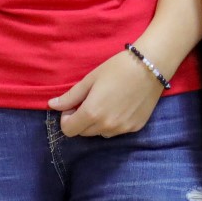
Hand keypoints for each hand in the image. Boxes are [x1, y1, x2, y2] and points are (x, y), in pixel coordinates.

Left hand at [49, 48, 164, 136]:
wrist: (150, 67)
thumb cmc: (117, 68)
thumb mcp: (89, 80)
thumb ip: (70, 97)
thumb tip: (52, 105)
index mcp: (91, 114)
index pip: (69, 130)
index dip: (67, 118)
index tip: (74, 105)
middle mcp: (106, 126)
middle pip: (83, 133)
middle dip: (81, 120)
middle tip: (89, 101)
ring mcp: (122, 129)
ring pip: (100, 133)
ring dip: (97, 123)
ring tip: (106, 103)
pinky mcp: (135, 128)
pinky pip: (117, 131)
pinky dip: (113, 123)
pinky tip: (119, 105)